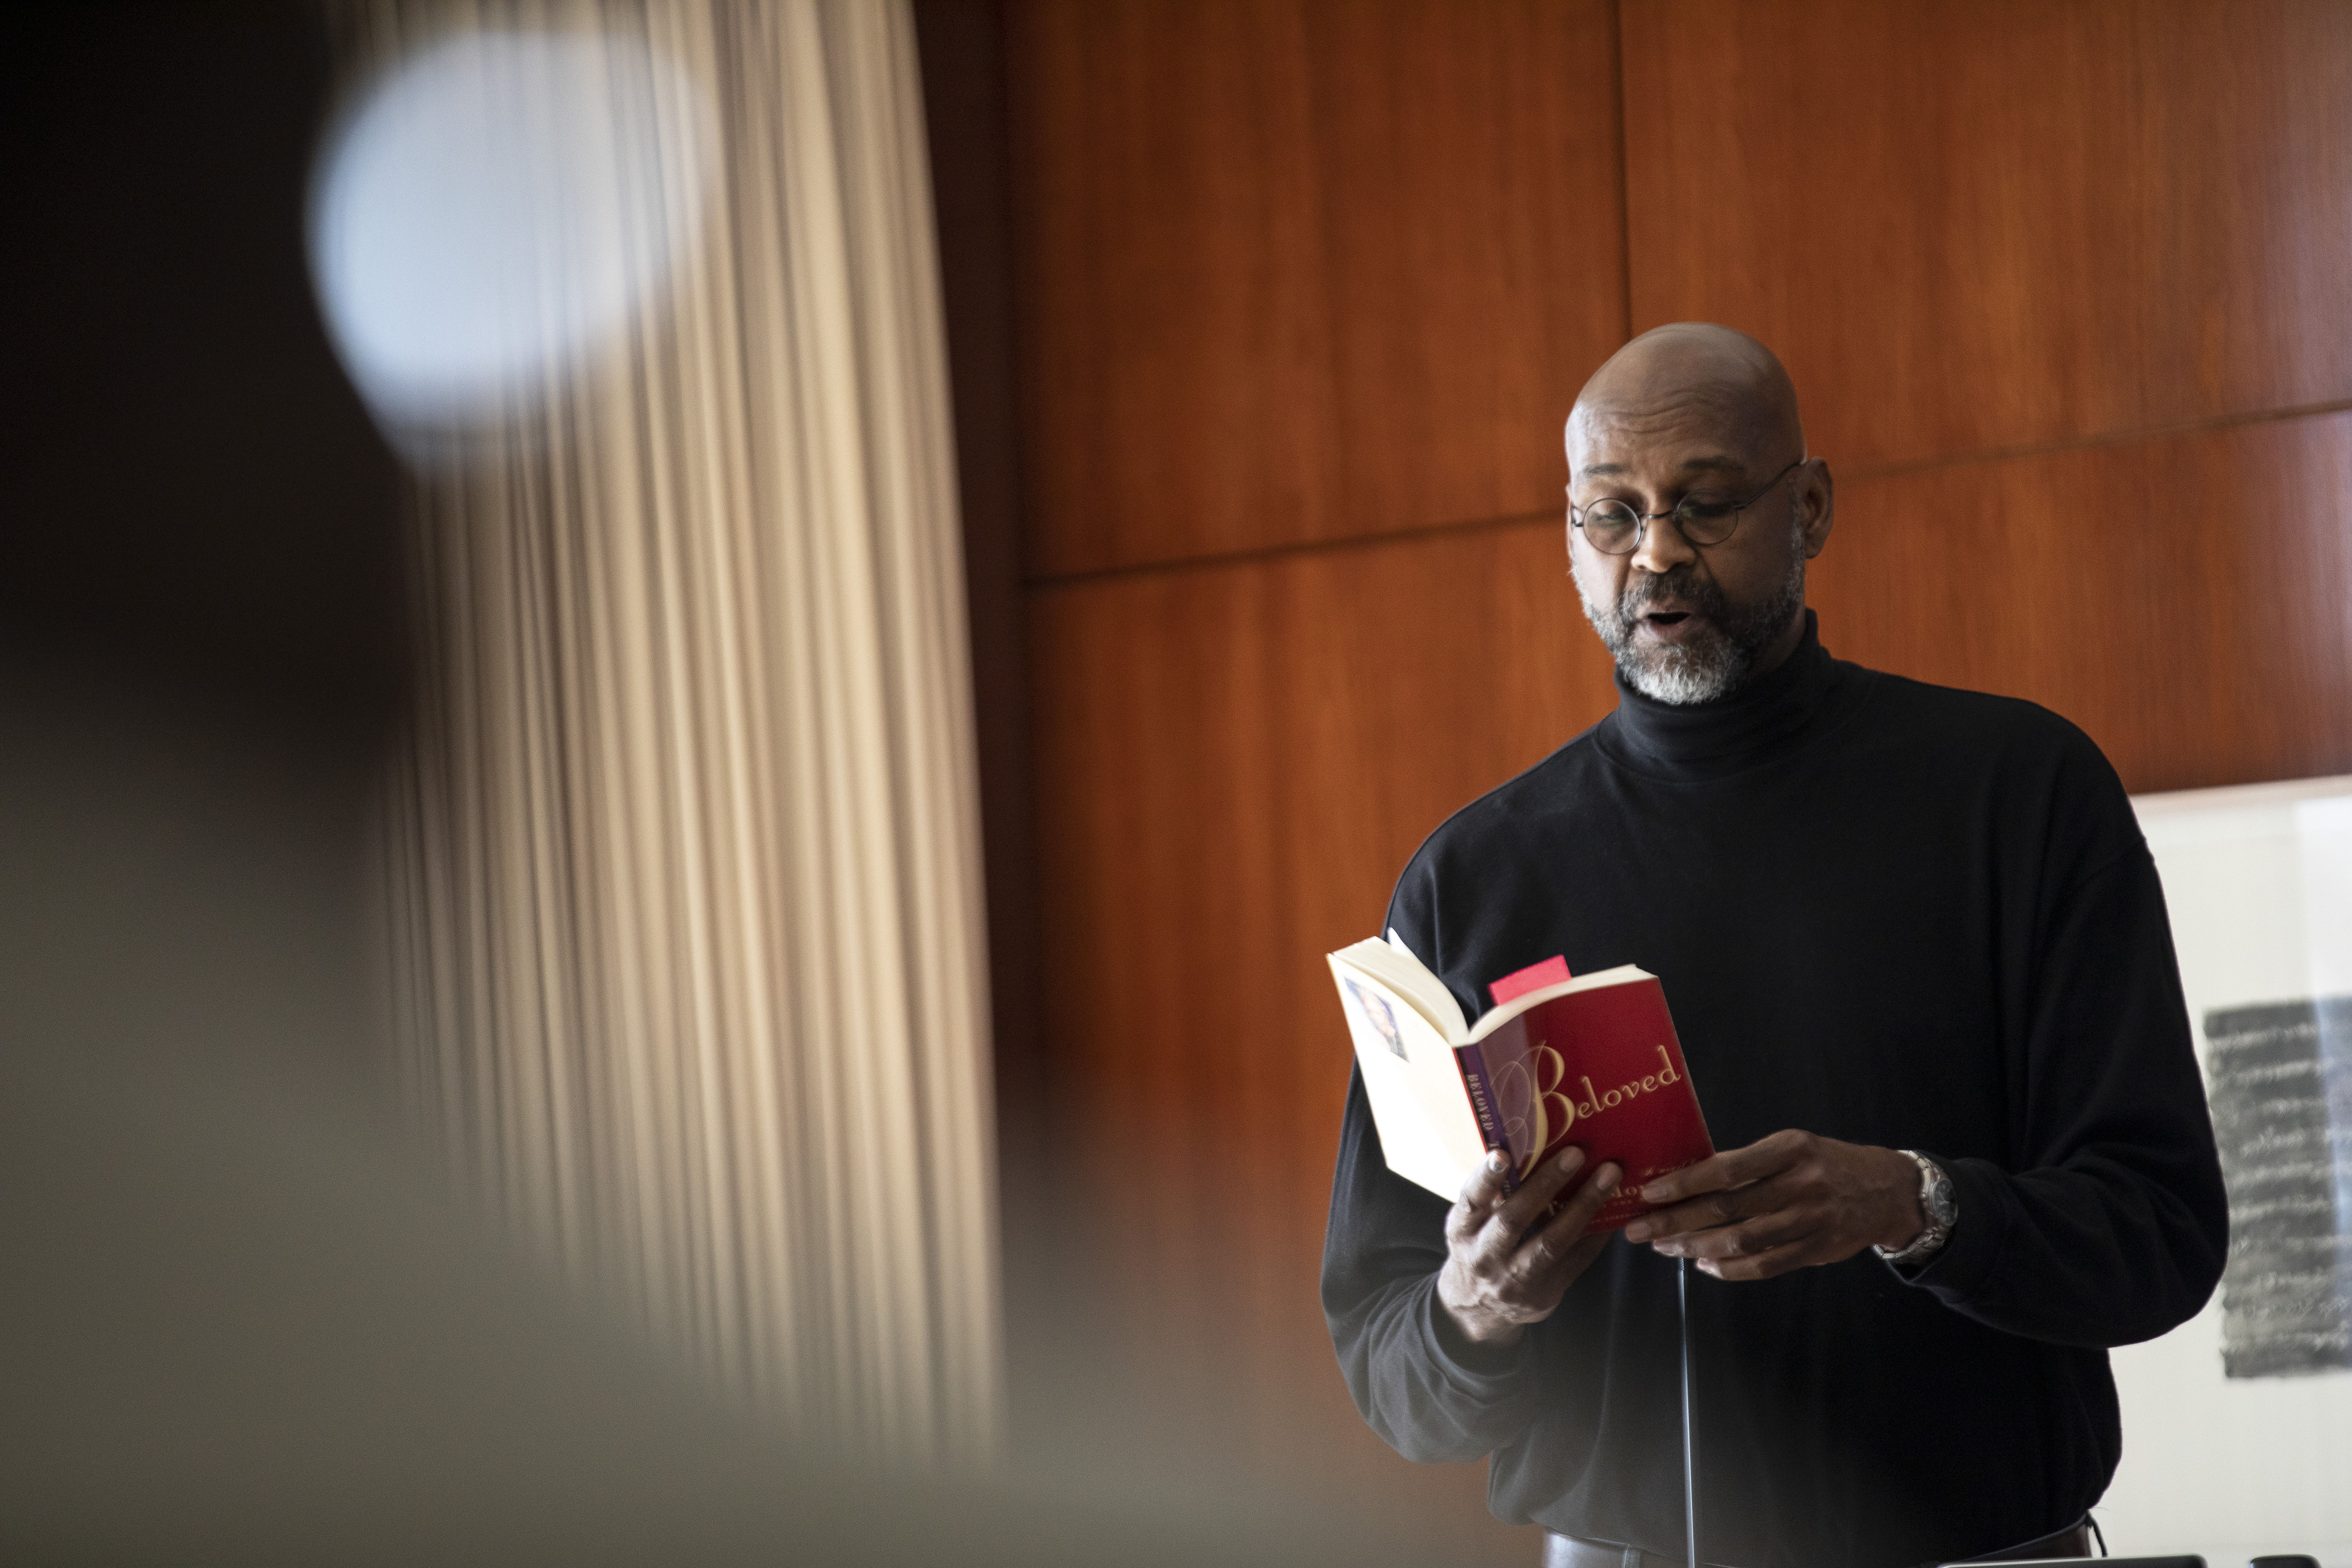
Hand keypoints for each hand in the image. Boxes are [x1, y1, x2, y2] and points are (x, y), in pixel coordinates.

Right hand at [1437, 1147, 1622, 1349]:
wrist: (1479, 1306)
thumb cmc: (1479, 1246)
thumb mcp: (1471, 1224)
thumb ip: (1492, 1196)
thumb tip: (1530, 1148)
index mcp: (1462, 1230)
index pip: (1472, 1201)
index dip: (1486, 1178)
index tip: (1502, 1153)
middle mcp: (1485, 1256)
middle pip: (1515, 1219)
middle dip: (1547, 1184)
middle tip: (1576, 1153)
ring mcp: (1515, 1279)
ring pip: (1552, 1242)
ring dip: (1583, 1206)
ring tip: (1608, 1177)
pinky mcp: (1543, 1294)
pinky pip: (1576, 1261)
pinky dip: (1596, 1234)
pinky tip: (1614, 1210)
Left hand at [1621, 1130, 1921, 1281]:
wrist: (1886, 1190)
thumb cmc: (1824, 1164)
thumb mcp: (1791, 1148)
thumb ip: (1749, 1164)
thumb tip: (1688, 1180)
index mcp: (1789, 1149)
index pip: (1725, 1169)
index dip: (1684, 1183)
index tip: (1649, 1193)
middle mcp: (1800, 1184)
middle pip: (1727, 1207)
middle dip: (1677, 1220)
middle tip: (1640, 1229)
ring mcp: (1811, 1220)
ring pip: (1742, 1240)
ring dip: (1696, 1246)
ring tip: (1665, 1247)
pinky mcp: (1818, 1250)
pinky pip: (1766, 1265)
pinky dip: (1730, 1268)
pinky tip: (1704, 1265)